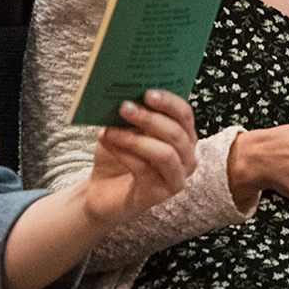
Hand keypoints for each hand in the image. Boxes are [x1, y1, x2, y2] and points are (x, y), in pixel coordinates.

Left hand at [84, 90, 198, 224]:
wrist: (101, 189)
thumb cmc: (118, 155)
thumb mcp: (125, 128)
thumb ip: (132, 114)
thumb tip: (127, 97)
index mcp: (183, 136)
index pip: (185, 115)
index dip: (169, 102)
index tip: (148, 93)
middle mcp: (187, 158)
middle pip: (177, 134)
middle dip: (150, 119)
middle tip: (124, 107)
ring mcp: (176, 179)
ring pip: (165, 154)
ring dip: (135, 139)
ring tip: (110, 129)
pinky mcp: (159, 195)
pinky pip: (145, 170)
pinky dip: (124, 154)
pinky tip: (107, 142)